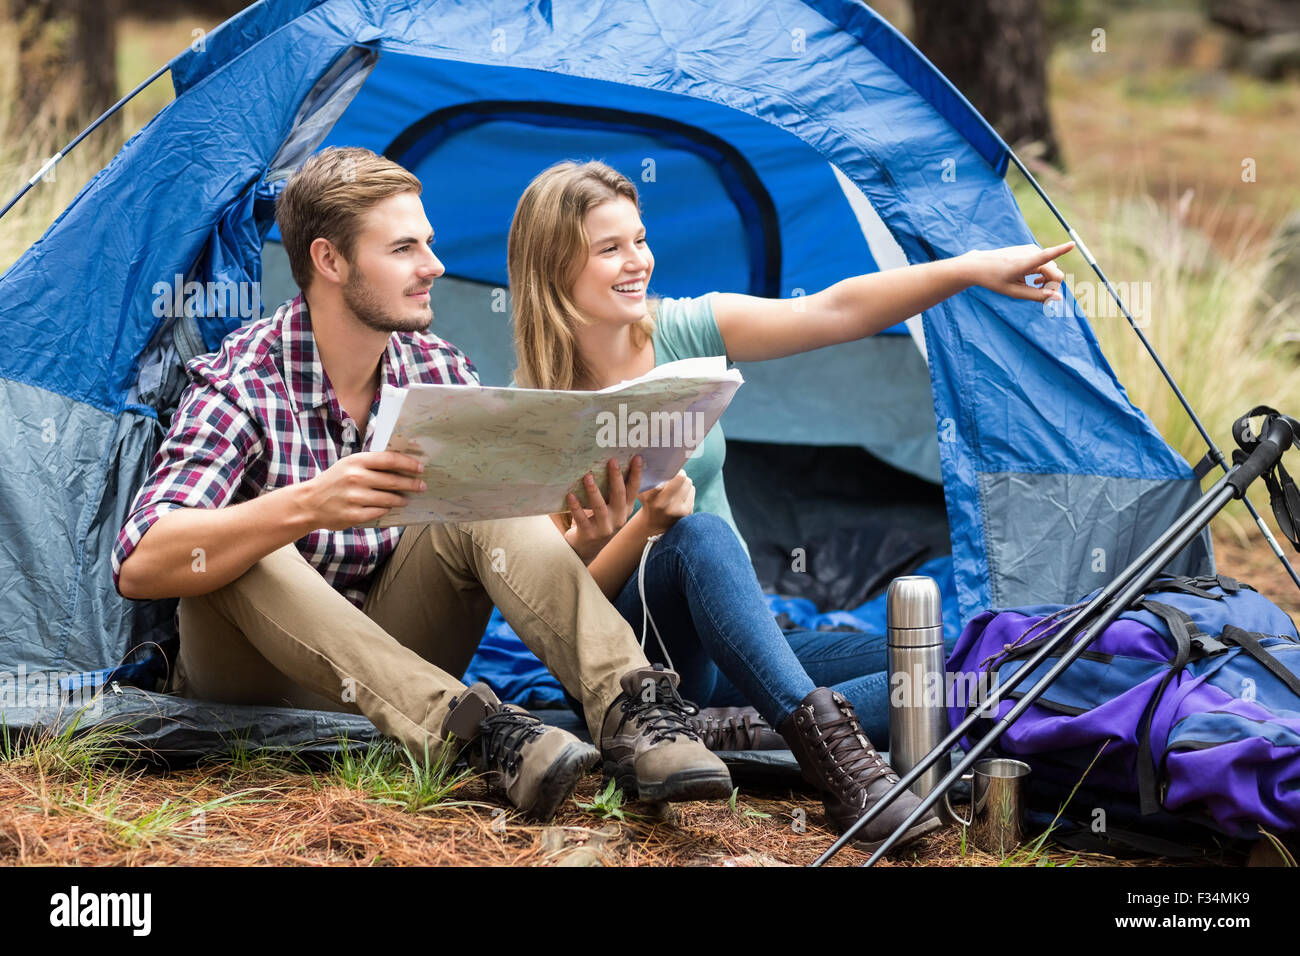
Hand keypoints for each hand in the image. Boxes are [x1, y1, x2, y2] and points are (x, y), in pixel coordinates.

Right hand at [299, 451, 424, 530]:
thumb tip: (402, 464)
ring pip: (389, 499)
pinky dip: (386, 510)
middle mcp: (356, 478)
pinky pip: (379, 512)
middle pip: (393, 481)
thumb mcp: (349, 465)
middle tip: (421, 486)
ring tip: (406, 499)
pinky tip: (389, 508)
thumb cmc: (334, 481)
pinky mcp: (353, 515)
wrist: (309, 502)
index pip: (390, 460)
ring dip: (401, 499)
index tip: (420, 468)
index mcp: (356, 461)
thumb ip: (372, 464)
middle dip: (412, 484)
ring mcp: (355, 497)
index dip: (408, 464)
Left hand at [563, 456, 643, 561]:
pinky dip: (576, 507)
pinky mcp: (588, 534)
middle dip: (616, 477)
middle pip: (619, 496)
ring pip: (600, 508)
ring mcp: (604, 528)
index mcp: (625, 510)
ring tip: (588, 476)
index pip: (633, 490)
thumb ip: (612, 493)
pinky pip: (581, 518)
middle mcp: (618, 519)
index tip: (637, 458)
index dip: (636, 474)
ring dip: (594, 491)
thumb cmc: (598, 521)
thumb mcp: (611, 509)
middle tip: (612, 461)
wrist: (586, 549)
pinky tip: (570, 495)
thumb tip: (610, 464)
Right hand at [637, 470, 694, 534]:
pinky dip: (687, 490)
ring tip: (676, 486)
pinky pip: (692, 490)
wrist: (654, 522)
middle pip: (681, 477)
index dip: (668, 471)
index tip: (668, 466)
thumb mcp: (643, 491)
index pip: (663, 479)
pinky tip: (679, 495)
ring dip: (683, 481)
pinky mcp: (687, 512)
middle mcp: (664, 505)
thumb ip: (645, 478)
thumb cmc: (648, 500)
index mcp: (651, 497)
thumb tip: (650, 461)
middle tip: (676, 473)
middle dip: (679, 472)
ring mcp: (677, 510)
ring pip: (688, 482)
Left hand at [961, 241, 1073, 303]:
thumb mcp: (1014, 292)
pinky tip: (1031, 279)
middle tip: (1038, 294)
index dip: (1060, 250)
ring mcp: (1031, 249)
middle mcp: (1030, 253)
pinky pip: (1046, 263)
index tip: (1073, 243)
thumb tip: (1058, 298)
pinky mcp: (1031, 249)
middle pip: (1055, 273)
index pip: (1045, 256)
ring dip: (1046, 279)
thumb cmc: (995, 280)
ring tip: (1032, 285)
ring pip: (1052, 268)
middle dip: (1051, 285)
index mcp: (1024, 264)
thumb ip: (1037, 296)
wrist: (979, 265)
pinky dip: (1042, 273)